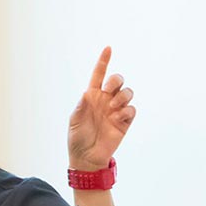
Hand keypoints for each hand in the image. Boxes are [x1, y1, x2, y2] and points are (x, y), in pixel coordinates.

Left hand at [68, 47, 135, 170]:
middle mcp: (105, 100)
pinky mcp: (125, 121)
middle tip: (109, 90)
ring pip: (127, 92)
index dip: (103, 61)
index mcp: (91, 97)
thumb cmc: (78, 138)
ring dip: (122, 96)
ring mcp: (116, 110)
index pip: (98, 75)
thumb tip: (87, 93)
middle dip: (116, 80)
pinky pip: (131, 109)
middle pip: (117, 80)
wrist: (87, 157)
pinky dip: (125, 111)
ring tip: (112, 108)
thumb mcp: (74, 121)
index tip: (108, 48)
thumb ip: (81, 107)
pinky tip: (117, 119)